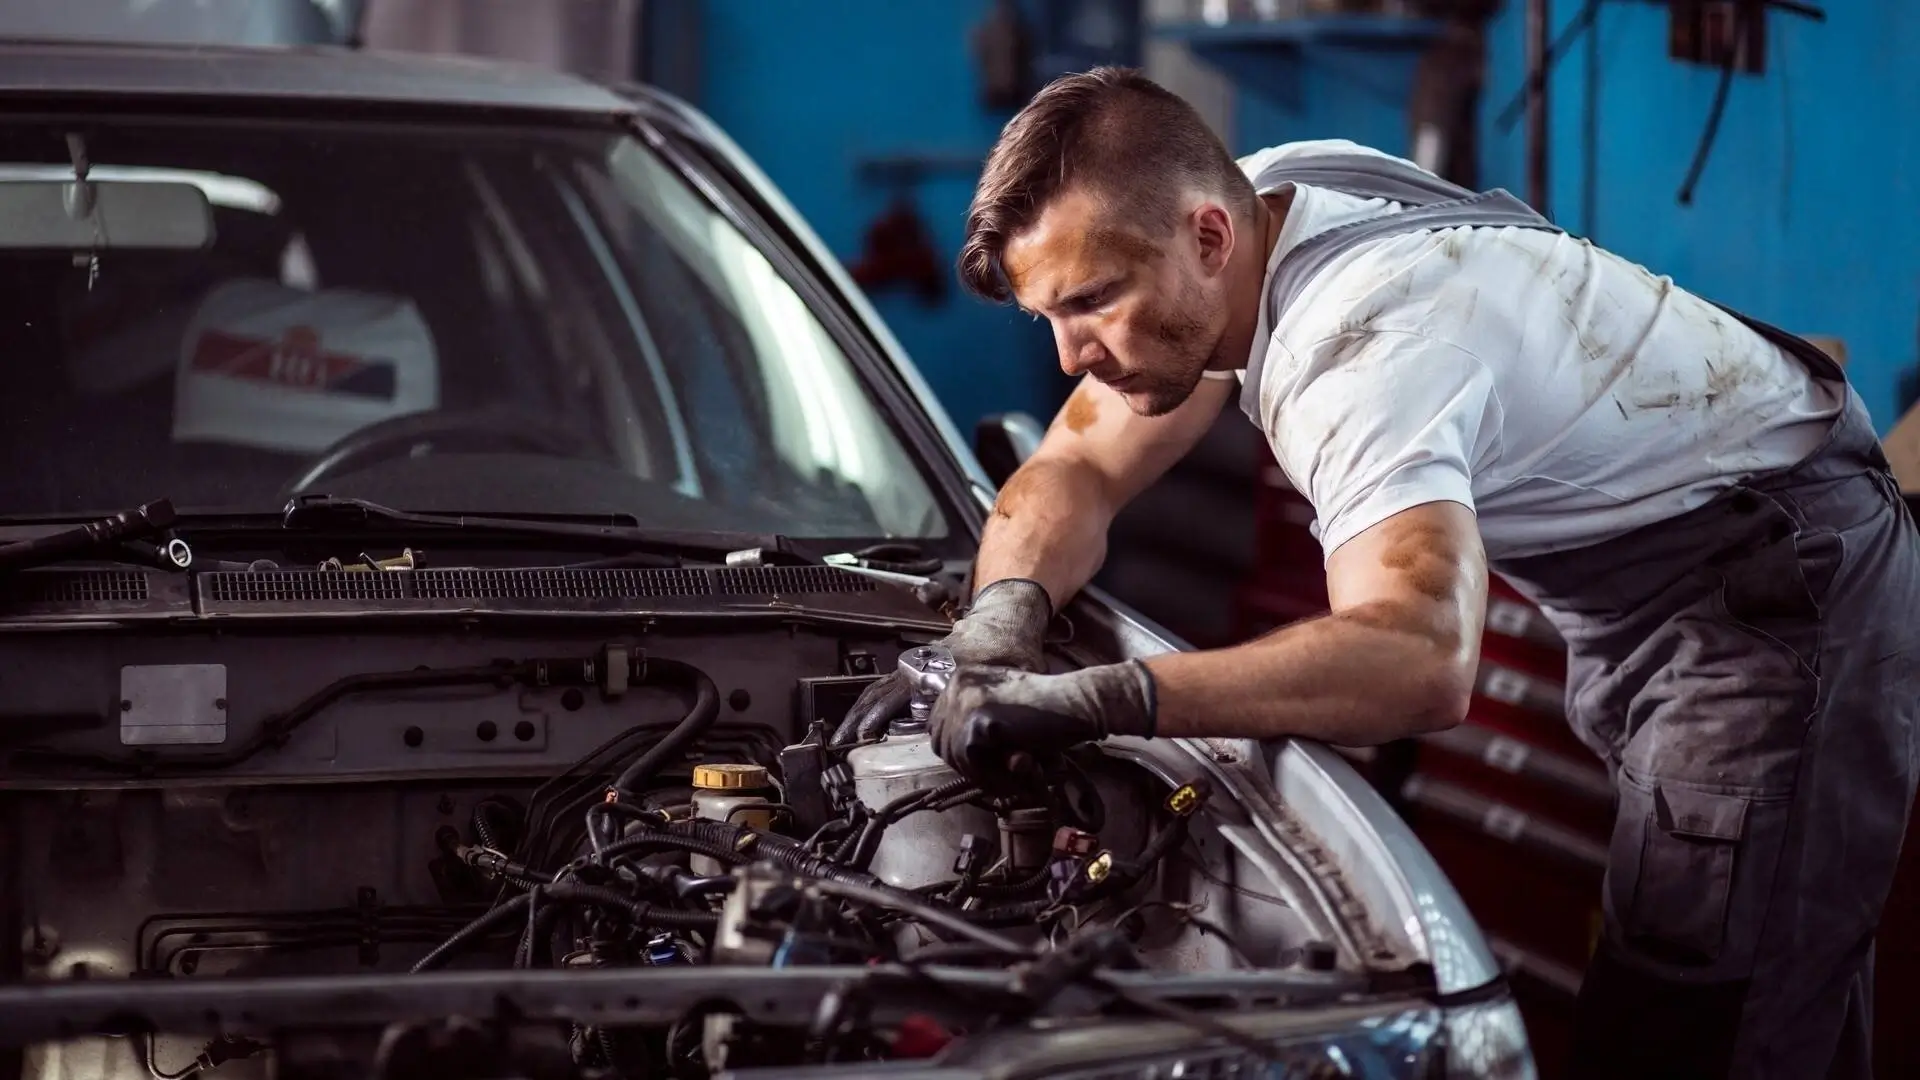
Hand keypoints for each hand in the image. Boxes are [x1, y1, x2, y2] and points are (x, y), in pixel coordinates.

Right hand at [835, 578, 1053, 743]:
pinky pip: (885, 687)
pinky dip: (870, 705)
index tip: (866, 737)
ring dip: (860, 714)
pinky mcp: (915, 669)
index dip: (882, 717)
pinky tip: (861, 724)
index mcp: (941, 669)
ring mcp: (916, 666)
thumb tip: (1023, 739)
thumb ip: (1015, 705)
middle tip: (842, 744)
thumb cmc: (1010, 650)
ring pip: (879, 690)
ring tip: (843, 739)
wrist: (1003, 620)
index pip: (903, 694)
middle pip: (882, 693)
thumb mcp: (1016, 676)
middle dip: (861, 720)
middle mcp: (922, 666)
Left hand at [928, 661, 1156, 782]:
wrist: (1077, 703)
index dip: (958, 751)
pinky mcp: (979, 719)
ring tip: (1017, 770)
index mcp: (962, 679)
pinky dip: (993, 775)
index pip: (937, 725)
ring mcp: (966, 700)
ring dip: (983, 773)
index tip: (984, 763)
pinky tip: (1021, 767)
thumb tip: (956, 757)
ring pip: (956, 756)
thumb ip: (976, 726)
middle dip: (968, 764)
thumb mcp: (1003, 710)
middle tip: (1002, 772)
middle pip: (941, 742)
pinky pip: (972, 763)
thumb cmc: (1048, 711)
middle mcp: (958, 684)